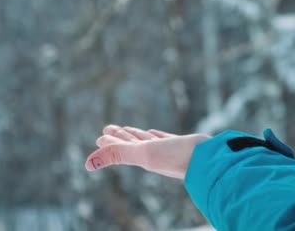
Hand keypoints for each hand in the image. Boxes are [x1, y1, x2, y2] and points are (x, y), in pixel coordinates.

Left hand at [85, 125, 210, 179]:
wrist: (208, 159)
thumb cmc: (177, 157)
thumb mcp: (143, 153)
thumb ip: (117, 154)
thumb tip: (87, 164)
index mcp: (142, 157)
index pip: (122, 148)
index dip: (111, 142)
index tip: (101, 136)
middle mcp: (153, 154)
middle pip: (132, 143)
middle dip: (120, 137)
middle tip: (108, 129)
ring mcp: (167, 150)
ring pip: (147, 141)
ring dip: (136, 135)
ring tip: (129, 130)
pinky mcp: (180, 145)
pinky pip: (164, 139)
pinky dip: (156, 136)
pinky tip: (155, 134)